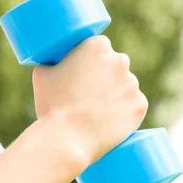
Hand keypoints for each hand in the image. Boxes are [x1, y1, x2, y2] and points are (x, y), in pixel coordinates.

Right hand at [32, 35, 147, 164]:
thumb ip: (50, 62)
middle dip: (104, 72)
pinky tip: (112, 117)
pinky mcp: (140, 105)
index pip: (98, 45)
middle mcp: (119, 60)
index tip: (81, 68)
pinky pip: (135, 103)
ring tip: (99, 107)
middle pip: (114, 62)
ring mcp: (132, 83)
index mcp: (96, 45)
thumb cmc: (52, 103)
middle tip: (88, 89)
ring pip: (126, 84)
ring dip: (116, 91)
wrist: (68, 137)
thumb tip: (53, 63)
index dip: (89, 56)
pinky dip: (126, 109)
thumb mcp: (41, 73)